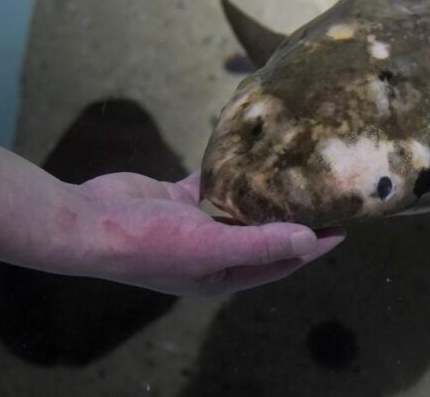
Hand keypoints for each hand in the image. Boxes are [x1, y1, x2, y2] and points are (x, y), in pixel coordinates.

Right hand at [75, 171, 344, 296]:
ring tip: (295, 172)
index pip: (280, 261)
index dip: (311, 247)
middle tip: (324, 194)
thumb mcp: (209, 248)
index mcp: (222, 275)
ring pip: (239, 207)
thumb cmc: (148, 243)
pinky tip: (249, 155)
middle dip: (293, 217)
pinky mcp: (178, 200)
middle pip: (264, 234)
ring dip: (263, 193)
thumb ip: (260, 244)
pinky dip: (229, 172)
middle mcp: (213, 252)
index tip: (342, 228)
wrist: (87, 222)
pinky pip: (212, 185)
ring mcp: (194, 225)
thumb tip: (308, 240)